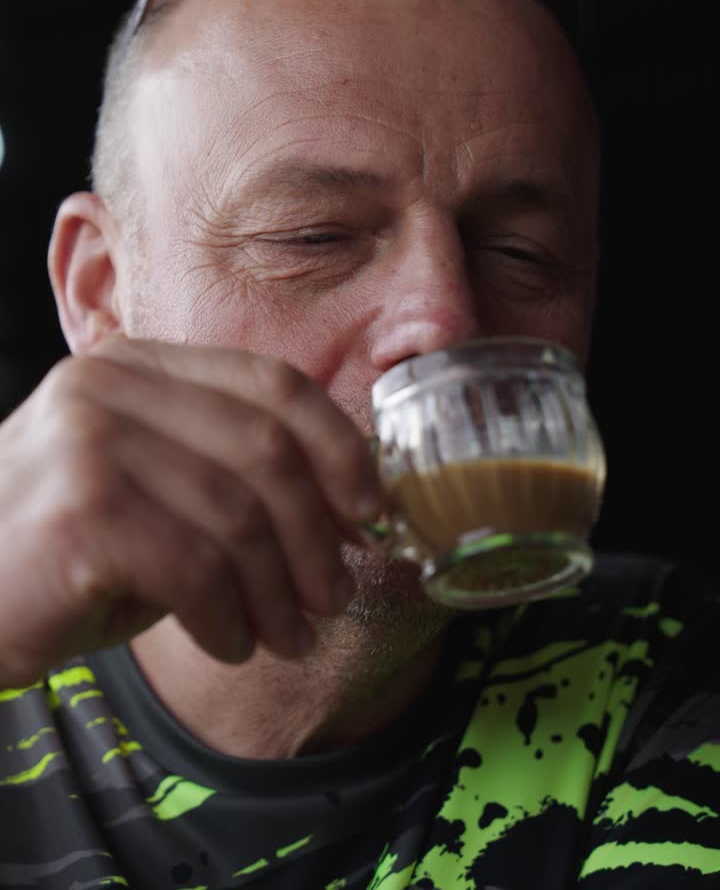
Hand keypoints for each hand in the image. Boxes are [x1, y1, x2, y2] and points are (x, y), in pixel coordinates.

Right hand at [0, 336, 380, 686]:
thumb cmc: (60, 555)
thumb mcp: (151, 493)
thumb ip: (229, 479)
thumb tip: (352, 509)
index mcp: (138, 365)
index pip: (272, 382)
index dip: (339, 446)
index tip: (371, 509)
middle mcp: (110, 385)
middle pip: (267, 447)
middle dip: (318, 532)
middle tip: (334, 595)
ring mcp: (88, 441)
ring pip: (240, 513)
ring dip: (281, 591)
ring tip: (290, 637)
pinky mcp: (79, 513)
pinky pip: (198, 568)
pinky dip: (230, 618)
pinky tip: (228, 644)